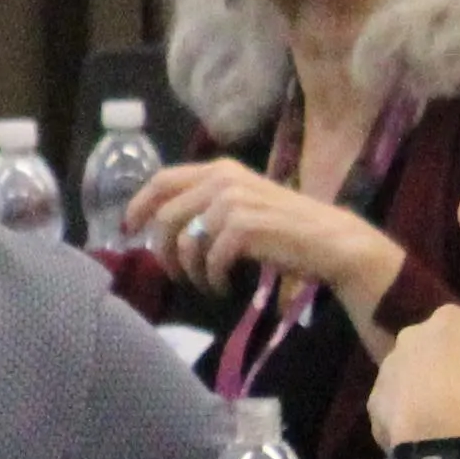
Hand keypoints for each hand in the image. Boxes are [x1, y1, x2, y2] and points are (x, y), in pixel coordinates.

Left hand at [123, 159, 402, 319]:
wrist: (331, 242)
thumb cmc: (285, 228)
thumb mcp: (242, 204)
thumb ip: (205, 204)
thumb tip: (157, 224)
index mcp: (219, 170)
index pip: (162, 180)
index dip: (139, 205)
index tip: (129, 230)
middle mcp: (223, 180)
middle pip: (165, 216)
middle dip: (161, 251)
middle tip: (174, 274)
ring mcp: (233, 202)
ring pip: (185, 242)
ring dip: (190, 271)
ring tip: (206, 284)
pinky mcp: (244, 228)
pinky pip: (209, 260)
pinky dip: (212, 280)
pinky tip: (223, 288)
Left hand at [365, 262, 459, 454]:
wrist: (444, 431)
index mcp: (448, 318)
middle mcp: (411, 335)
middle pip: (438, 352)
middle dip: (454, 370)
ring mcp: (388, 368)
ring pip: (415, 379)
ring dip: (431, 395)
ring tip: (455, 422)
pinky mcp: (376, 402)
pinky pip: (397, 407)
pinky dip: (411, 418)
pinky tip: (431, 434)